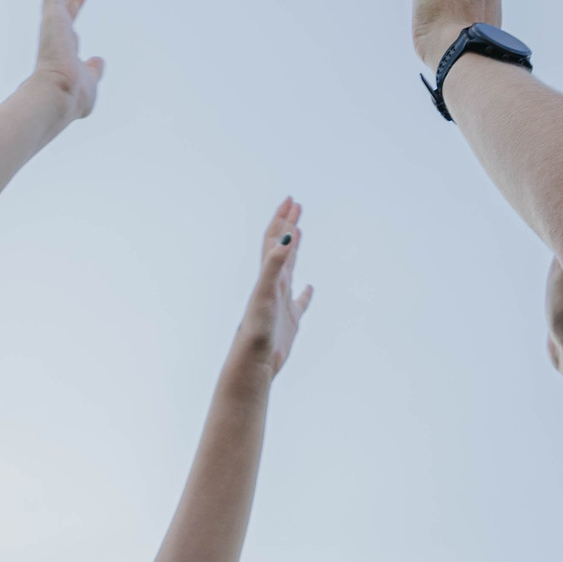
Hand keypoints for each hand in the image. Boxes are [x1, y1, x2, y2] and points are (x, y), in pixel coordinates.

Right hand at [32, 0, 105, 123]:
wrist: (58, 95)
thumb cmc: (73, 96)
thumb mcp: (90, 81)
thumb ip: (93, 71)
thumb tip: (98, 62)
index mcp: (65, 49)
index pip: (71, 21)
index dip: (77, 4)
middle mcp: (57, 35)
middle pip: (63, 3)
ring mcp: (54, 25)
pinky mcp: (52, 17)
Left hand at [242, 198, 314, 376]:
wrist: (253, 361)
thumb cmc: (257, 330)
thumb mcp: (266, 293)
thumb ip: (273, 265)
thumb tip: (285, 238)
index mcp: (268, 276)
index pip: (275, 240)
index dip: (282, 220)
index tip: (291, 200)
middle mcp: (273, 285)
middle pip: (281, 248)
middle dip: (288, 225)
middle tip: (296, 205)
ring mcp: (281, 302)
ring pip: (288, 269)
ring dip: (294, 249)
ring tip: (299, 233)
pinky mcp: (289, 321)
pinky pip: (300, 302)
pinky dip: (306, 293)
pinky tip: (309, 288)